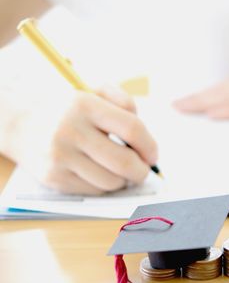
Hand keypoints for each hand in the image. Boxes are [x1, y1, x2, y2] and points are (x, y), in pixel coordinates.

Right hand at [10, 86, 157, 194]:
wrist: (21, 122)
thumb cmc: (69, 108)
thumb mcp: (94, 91)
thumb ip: (124, 102)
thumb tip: (145, 137)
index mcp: (84, 105)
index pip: (132, 129)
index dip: (150, 146)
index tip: (153, 155)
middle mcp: (70, 130)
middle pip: (124, 162)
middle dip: (142, 170)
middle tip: (143, 169)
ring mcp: (59, 156)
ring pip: (111, 181)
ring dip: (124, 180)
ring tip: (120, 170)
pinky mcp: (53, 177)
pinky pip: (94, 190)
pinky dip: (105, 186)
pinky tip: (101, 174)